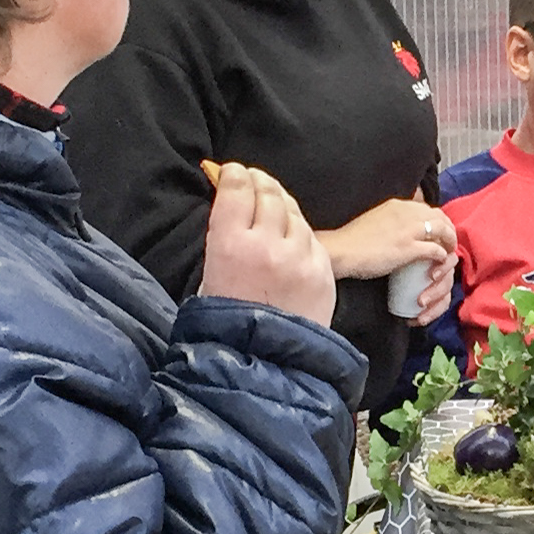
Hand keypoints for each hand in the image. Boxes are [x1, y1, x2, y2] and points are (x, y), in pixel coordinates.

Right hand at [200, 164, 335, 324]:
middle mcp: (267, 245)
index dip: (236, 174)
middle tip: (255, 180)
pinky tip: (290, 235)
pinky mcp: (322, 270)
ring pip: (293, 212)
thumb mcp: (210, 274)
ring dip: (282, 204)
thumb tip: (234, 204)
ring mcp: (299, 257)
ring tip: (273, 206)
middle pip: (268, 194)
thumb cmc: (228, 321)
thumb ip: (225, 236)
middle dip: (260, 182)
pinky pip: (311, 237)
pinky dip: (299, 231)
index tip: (234, 172)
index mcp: (230, 244)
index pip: (238, 189)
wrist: (264, 361)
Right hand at [317, 197, 456, 295]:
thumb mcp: (375, 219)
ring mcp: (409, 230)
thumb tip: (397, 228)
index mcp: (397, 205)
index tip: (437, 231)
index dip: (435, 220)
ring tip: (448, 251)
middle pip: (439, 216)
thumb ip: (390, 220)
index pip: (425, 208)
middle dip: (447, 228)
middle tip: (449, 241)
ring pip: (442, 229)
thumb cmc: (352, 240)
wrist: (341, 250)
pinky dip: (441, 255)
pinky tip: (440, 261)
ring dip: (449, 240)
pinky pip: (435, 249)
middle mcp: (406, 213)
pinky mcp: (409, 248)